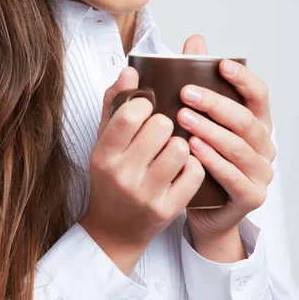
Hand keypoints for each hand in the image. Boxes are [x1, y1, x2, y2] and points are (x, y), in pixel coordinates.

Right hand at [80, 67, 204, 248]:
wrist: (114, 228)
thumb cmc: (111, 175)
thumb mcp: (104, 139)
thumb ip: (115, 102)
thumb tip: (130, 71)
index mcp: (104, 154)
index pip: (130, 114)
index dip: (145, 103)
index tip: (147, 108)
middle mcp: (122, 175)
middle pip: (161, 126)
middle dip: (165, 123)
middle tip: (162, 130)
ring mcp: (146, 195)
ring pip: (181, 148)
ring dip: (181, 143)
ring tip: (172, 148)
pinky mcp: (168, 210)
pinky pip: (194, 172)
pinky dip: (193, 165)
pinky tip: (182, 167)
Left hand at [179, 35, 275, 240]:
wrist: (203, 211)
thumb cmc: (201, 160)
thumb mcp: (199, 119)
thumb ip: (198, 81)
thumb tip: (195, 40)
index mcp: (256, 124)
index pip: (259, 95)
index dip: (243, 78)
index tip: (221, 64)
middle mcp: (264, 146)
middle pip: (246, 119)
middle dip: (216, 104)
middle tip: (185, 93)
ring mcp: (260, 173)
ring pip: (239, 146)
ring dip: (210, 130)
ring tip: (184, 118)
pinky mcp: (250, 197)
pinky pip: (232, 176)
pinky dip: (212, 161)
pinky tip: (192, 148)